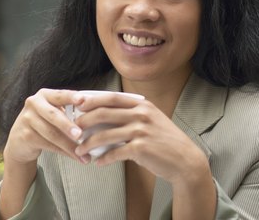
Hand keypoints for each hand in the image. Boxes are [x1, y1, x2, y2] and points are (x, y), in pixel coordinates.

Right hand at [3, 88, 87, 165]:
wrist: (20, 140)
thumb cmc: (44, 123)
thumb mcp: (53, 112)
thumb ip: (68, 112)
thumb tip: (95, 119)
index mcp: (45, 95)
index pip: (60, 95)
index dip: (71, 97)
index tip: (83, 100)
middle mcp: (34, 103)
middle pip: (53, 115)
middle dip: (68, 125)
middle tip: (80, 134)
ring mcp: (27, 119)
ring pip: (52, 134)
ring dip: (69, 146)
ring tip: (84, 154)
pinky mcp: (26, 135)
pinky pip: (48, 145)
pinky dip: (64, 152)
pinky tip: (75, 157)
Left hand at [72, 93, 208, 183]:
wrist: (185, 160)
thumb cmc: (164, 140)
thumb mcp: (151, 120)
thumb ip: (131, 114)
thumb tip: (102, 115)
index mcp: (142, 104)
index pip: (111, 97)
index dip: (92, 99)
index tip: (77, 104)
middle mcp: (141, 114)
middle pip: (104, 113)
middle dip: (85, 121)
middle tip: (73, 128)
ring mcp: (141, 131)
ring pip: (105, 135)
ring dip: (89, 143)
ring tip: (80, 150)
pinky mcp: (141, 148)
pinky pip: (115, 153)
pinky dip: (104, 158)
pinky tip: (98, 162)